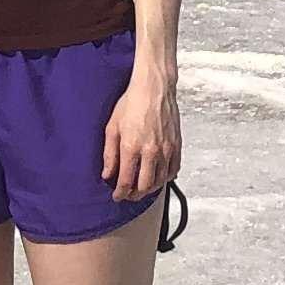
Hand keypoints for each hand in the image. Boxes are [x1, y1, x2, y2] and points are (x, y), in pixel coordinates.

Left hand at [100, 66, 181, 203]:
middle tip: (128, 195)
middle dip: (134, 195)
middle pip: (144, 186)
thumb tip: (107, 174)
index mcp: (132, 146)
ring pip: (160, 181)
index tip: (117, 196)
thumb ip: (109, 154)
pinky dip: (165, 178)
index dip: (120, 193)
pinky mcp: (176, 146)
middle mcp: (151, 151)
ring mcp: (166, 149)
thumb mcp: (112, 127)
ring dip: (149, 189)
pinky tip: (157, 178)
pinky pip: (173, 170)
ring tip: (141, 188)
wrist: (154, 88)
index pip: (126, 181)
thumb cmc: (132, 103)